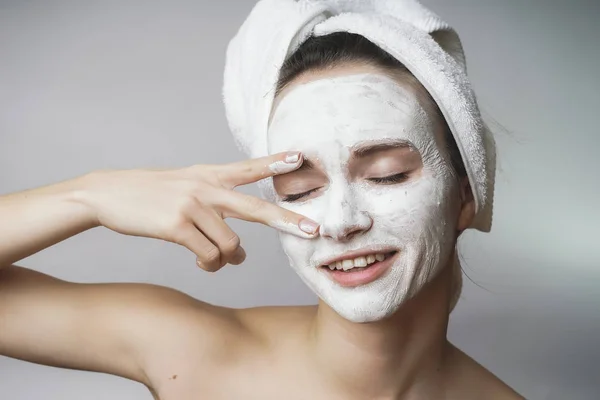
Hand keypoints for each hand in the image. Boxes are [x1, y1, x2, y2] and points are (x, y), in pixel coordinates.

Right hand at [76, 152, 318, 270]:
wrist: (107, 194)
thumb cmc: (151, 195)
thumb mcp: (185, 185)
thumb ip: (215, 208)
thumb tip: (239, 252)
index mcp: (208, 175)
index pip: (248, 168)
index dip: (275, 162)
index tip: (301, 156)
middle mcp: (204, 187)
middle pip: (254, 208)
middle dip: (287, 221)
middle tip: (314, 231)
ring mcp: (191, 205)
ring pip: (230, 245)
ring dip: (228, 260)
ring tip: (217, 261)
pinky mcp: (176, 226)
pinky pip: (208, 256)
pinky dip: (210, 266)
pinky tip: (201, 263)